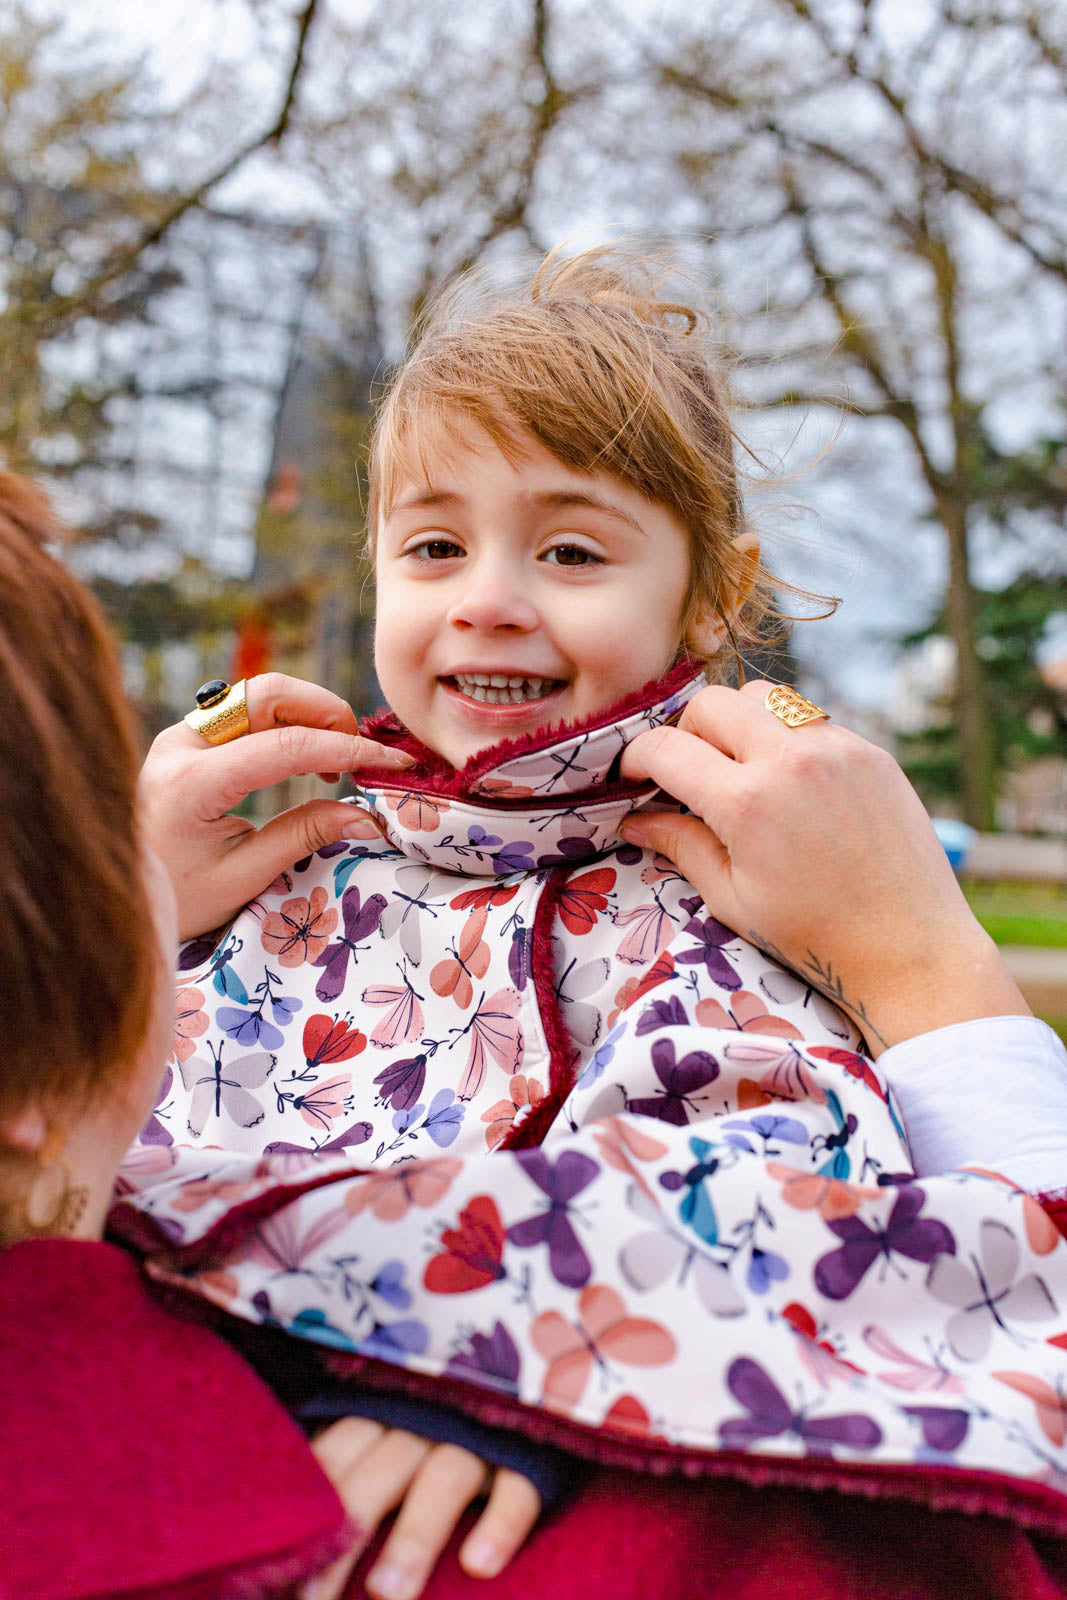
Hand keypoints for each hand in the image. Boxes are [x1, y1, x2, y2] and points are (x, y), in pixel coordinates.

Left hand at [140, 673, 413, 939]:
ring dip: (310, 714)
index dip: (346, 751)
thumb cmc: (178, 899)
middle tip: (362, 755)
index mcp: (190, 783)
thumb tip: (366, 815)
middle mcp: (180, 745)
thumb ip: (303, 837)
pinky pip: (247, 712)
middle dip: (327, 713)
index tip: (392, 764)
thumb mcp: (243, 878)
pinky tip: (308, 758)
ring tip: (338, 760)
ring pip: (259, 694)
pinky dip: (289, 722)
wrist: (121, 894)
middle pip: (268, 693)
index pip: (286, 746)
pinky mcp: (188, 739)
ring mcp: (181, 736)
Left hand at [302, 1420, 540, 1599]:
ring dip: (413, 1536)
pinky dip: (500, 1524)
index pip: (337, 1456)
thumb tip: (289, 1530)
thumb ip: (352, 1474)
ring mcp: (482, 1435)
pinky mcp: (532, 1455)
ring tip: (386, 1596)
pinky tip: (478, 1567)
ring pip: (444, 1478)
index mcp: (384, 1412)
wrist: (530, 1389)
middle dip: (348, 1532)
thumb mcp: (389, 1446)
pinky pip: (519, 1488)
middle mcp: (429, 1418)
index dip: (310, 1511)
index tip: (281, 1570)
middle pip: (380, 1470)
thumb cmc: (434, 1435)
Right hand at [619, 681, 1027, 1055]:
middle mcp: (792, 760)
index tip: (633, 776)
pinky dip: (788, 739)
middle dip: (686, 731)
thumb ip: (681, 846)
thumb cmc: (815, 938)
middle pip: (711, 702)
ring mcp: (838, 749)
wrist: (911, 949)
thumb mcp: (733, 899)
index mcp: (747, 803)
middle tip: (688, 774)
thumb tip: (634, 820)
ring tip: (740, 771)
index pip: (666, 747)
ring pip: (765, 696)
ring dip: (739, 723)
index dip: (636, 758)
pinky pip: (811, 720)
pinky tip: (792, 787)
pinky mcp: (871, 753)